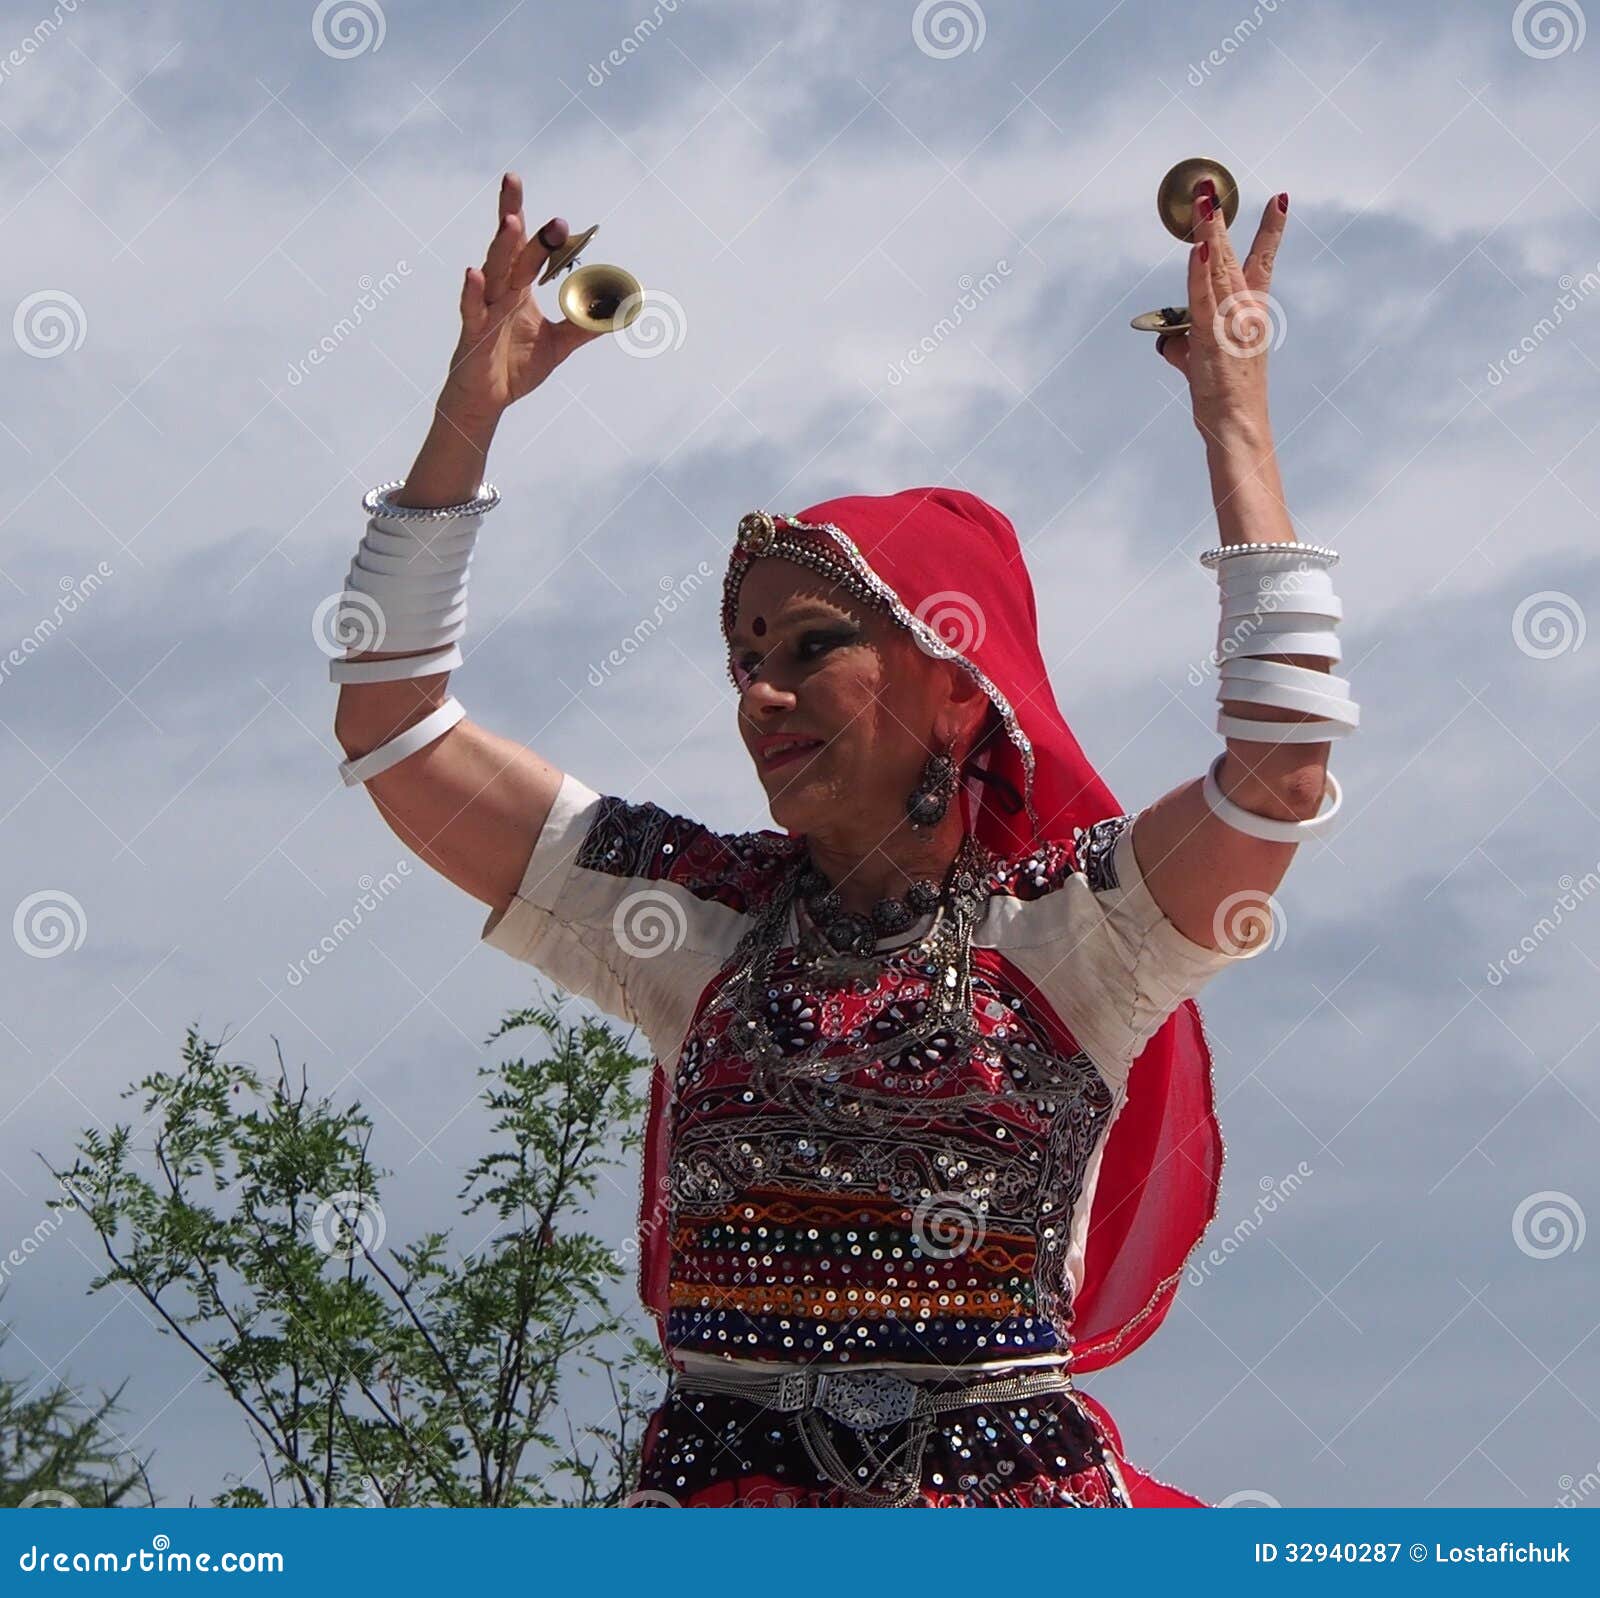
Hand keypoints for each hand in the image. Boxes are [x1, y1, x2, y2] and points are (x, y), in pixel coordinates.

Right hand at [438, 172, 605, 424]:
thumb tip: (622, 310)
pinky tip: (474, 274)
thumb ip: (585, 325)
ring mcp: (484, 311)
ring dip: (502, 248)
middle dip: (514, 217)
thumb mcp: (559, 346)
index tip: (528, 189)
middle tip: (516, 182)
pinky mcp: (472, 335)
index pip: (522, 246)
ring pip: (493, 274)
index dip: (526, 219)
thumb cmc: (514, 368)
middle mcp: (499, 292)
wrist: (486, 402)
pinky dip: (472, 293)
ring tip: (512, 222)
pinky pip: (472, 311)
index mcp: (517, 288)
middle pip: (507, 249)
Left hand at [1157, 186, 1287, 445]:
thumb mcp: (1202, 367)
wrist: (1237, 427)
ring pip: (1219, 268)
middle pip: (1235, 256)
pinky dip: (1201, 271)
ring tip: (1203, 199)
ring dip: (1209, 231)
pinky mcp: (1214, 337)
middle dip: (1221, 218)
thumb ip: (1186, 348)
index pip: (1263, 264)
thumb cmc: (1224, 401)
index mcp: (1250, 316)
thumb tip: (1170, 342)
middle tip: (1210, 185)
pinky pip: (1204, 297)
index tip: (1280, 199)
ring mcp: (1232, 323)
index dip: (1270, 231)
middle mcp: (1246, 313)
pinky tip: (1200, 245)